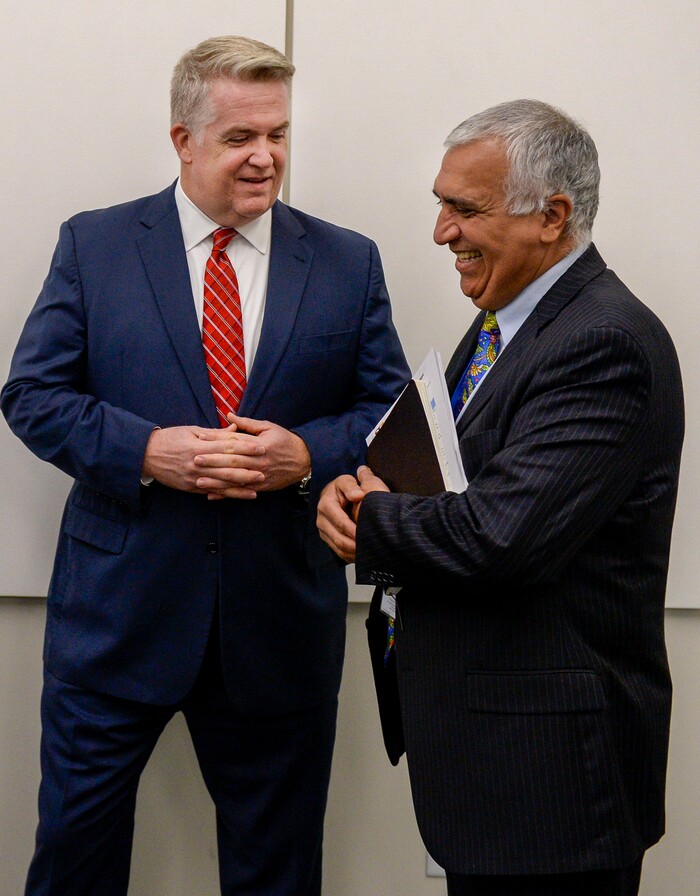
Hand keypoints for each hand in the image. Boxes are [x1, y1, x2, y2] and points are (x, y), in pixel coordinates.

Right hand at [141, 425, 264, 497]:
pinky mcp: (191, 488)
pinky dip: (228, 494)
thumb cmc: (169, 439)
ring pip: (222, 482)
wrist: (145, 455)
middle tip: (266, 469)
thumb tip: (235, 428)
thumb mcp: (191, 430)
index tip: (261, 447)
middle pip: (227, 466)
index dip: (246, 447)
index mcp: (199, 445)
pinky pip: (213, 492)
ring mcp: (195, 477)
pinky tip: (240, 495)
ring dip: (242, 485)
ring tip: (258, 485)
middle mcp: (198, 463)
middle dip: (248, 468)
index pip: (227, 446)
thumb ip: (214, 432)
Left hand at [192, 414, 311, 498]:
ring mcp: (260, 475)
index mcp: (259, 444)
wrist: (305, 460)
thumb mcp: (268, 427)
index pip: (234, 441)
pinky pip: (241, 491)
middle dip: (212, 460)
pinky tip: (212, 495)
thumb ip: (247, 423)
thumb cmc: (285, 440)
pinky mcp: (261, 487)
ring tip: (198, 480)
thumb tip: (229, 416)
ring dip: (216, 480)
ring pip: (235, 478)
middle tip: (195, 459)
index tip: (201, 437)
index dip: (217, 439)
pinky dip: (226, 494)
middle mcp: (258, 460)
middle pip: (232, 460)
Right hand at [317, 475, 365, 562]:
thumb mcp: (347, 481)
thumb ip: (351, 486)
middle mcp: (321, 519)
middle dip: (354, 544)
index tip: (367, 535)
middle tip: (370, 548)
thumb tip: (358, 495)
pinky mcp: (327, 539)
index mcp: (326, 504)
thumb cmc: (347, 488)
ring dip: (353, 552)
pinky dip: (350, 555)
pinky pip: (338, 552)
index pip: (340, 521)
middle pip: (338, 538)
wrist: (339, 495)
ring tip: (367, 553)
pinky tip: (362, 555)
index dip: (353, 530)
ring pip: (338, 547)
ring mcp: (323, 531)